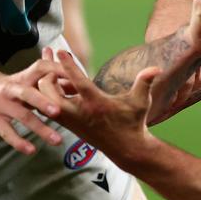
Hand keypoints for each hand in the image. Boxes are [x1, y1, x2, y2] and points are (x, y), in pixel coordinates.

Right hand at [0, 58, 72, 154]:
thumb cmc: (11, 89)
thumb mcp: (25, 80)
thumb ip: (46, 79)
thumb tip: (73, 75)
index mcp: (23, 78)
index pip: (40, 68)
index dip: (55, 70)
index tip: (73, 77)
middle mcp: (11, 89)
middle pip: (28, 94)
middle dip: (43, 102)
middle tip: (58, 111)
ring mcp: (1, 105)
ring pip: (22, 117)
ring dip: (40, 129)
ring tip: (57, 141)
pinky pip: (7, 133)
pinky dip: (19, 142)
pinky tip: (31, 150)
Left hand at [42, 49, 159, 159]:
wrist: (126, 149)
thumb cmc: (133, 123)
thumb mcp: (141, 102)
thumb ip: (145, 82)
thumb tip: (156, 68)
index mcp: (95, 104)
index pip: (78, 82)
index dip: (68, 65)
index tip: (61, 50)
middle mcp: (78, 112)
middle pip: (49, 90)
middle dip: (48, 73)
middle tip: (52, 58)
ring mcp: (70, 119)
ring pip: (44, 100)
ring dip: (44, 83)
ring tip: (48, 64)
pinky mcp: (67, 123)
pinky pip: (47, 107)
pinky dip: (46, 93)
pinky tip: (52, 80)